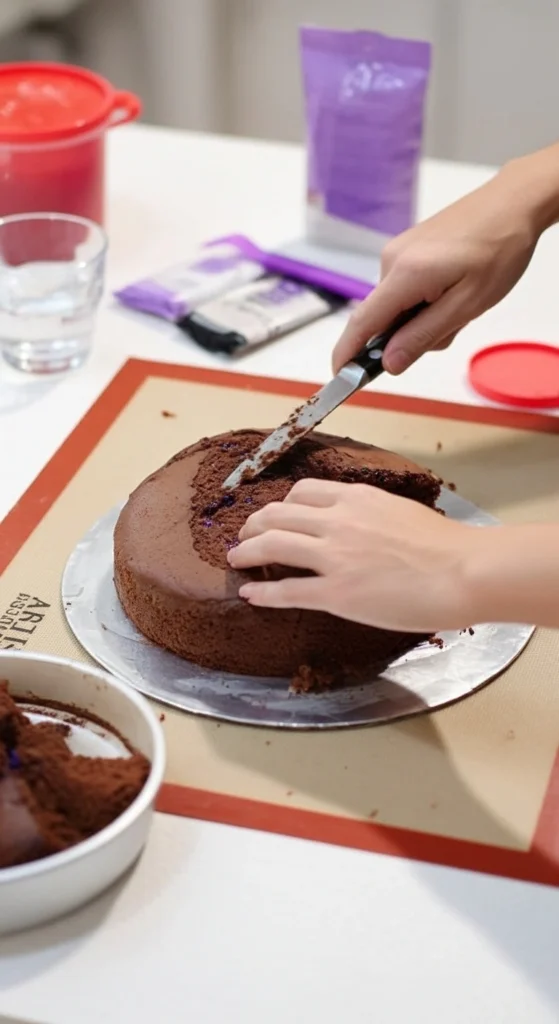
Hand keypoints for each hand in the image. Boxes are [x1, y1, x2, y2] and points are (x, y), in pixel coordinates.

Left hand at [227, 479, 482, 632]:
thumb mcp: (402, 512)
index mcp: (357, 499)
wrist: (464, 571)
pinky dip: (262, 593)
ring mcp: (335, 558)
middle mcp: (339, 522)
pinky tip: (250, 595)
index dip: (281, 505)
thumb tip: (362, 525)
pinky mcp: (337, 594)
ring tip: (236, 559)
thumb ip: (373, 515)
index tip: (275, 515)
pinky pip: (287, 591)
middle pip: (277, 515)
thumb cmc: (448, 547)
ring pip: (272, 546)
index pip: (303, 493)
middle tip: (245, 536)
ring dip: (247, 552)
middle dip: (254, 525)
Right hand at [332, 160, 542, 375]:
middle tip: (454, 326)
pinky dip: (424, 300)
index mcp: (405, 274)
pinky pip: (404, 289)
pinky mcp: (406, 248)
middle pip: (384, 319)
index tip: (341, 378)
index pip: (363, 323)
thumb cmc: (500, 249)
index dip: (347, 353)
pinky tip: (452, 289)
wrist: (514, 202)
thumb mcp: (467, 305)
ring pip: (397, 306)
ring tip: (460, 302)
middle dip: (411, 335)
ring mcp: (397, 251)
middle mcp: (392, 260)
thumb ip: (423, 335)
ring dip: (423, 317)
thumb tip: (388, 364)